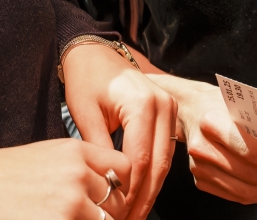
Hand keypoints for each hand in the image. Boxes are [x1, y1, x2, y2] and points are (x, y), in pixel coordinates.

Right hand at [0, 138, 131, 218]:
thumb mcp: (44, 158)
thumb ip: (78, 169)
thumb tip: (106, 192)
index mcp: (75, 151)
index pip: (124, 167)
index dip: (122, 188)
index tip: (112, 201)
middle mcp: (77, 173)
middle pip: (118, 201)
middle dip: (109, 215)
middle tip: (88, 216)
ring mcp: (69, 202)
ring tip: (64, 216)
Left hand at [62, 42, 176, 219]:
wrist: (96, 53)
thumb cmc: (86, 78)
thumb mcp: (85, 114)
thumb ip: (99, 151)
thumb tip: (108, 187)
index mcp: (143, 103)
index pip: (140, 160)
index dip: (129, 192)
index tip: (116, 215)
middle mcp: (164, 105)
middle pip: (158, 164)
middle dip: (142, 198)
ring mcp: (170, 108)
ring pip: (165, 162)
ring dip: (150, 191)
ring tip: (134, 215)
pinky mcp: (169, 114)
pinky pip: (164, 152)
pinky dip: (153, 175)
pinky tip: (140, 194)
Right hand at [151, 74, 256, 204]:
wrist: (189, 110)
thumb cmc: (222, 104)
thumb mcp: (243, 104)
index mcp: (213, 122)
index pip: (249, 150)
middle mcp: (203, 147)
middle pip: (249, 174)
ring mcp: (199, 167)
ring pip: (243, 190)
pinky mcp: (200, 180)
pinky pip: (235, 195)